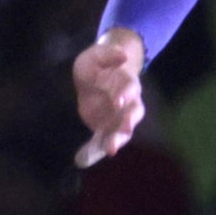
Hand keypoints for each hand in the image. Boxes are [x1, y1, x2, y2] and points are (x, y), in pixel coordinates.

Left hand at [72, 30, 145, 167]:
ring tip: (110, 149)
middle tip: (125, 129)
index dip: (125, 94)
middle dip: (129, 121)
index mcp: (126, 83)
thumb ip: (108, 54)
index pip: (129, 88)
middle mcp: (127, 103)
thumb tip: (121, 56)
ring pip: (122, 131)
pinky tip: (82, 160)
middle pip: (133, 113)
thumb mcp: (97, 55)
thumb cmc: (99, 64)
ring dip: (118, 140)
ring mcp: (117, 117)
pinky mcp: (105, 128)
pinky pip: (102, 141)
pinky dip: (95, 151)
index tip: (119, 100)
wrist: (97, 75)